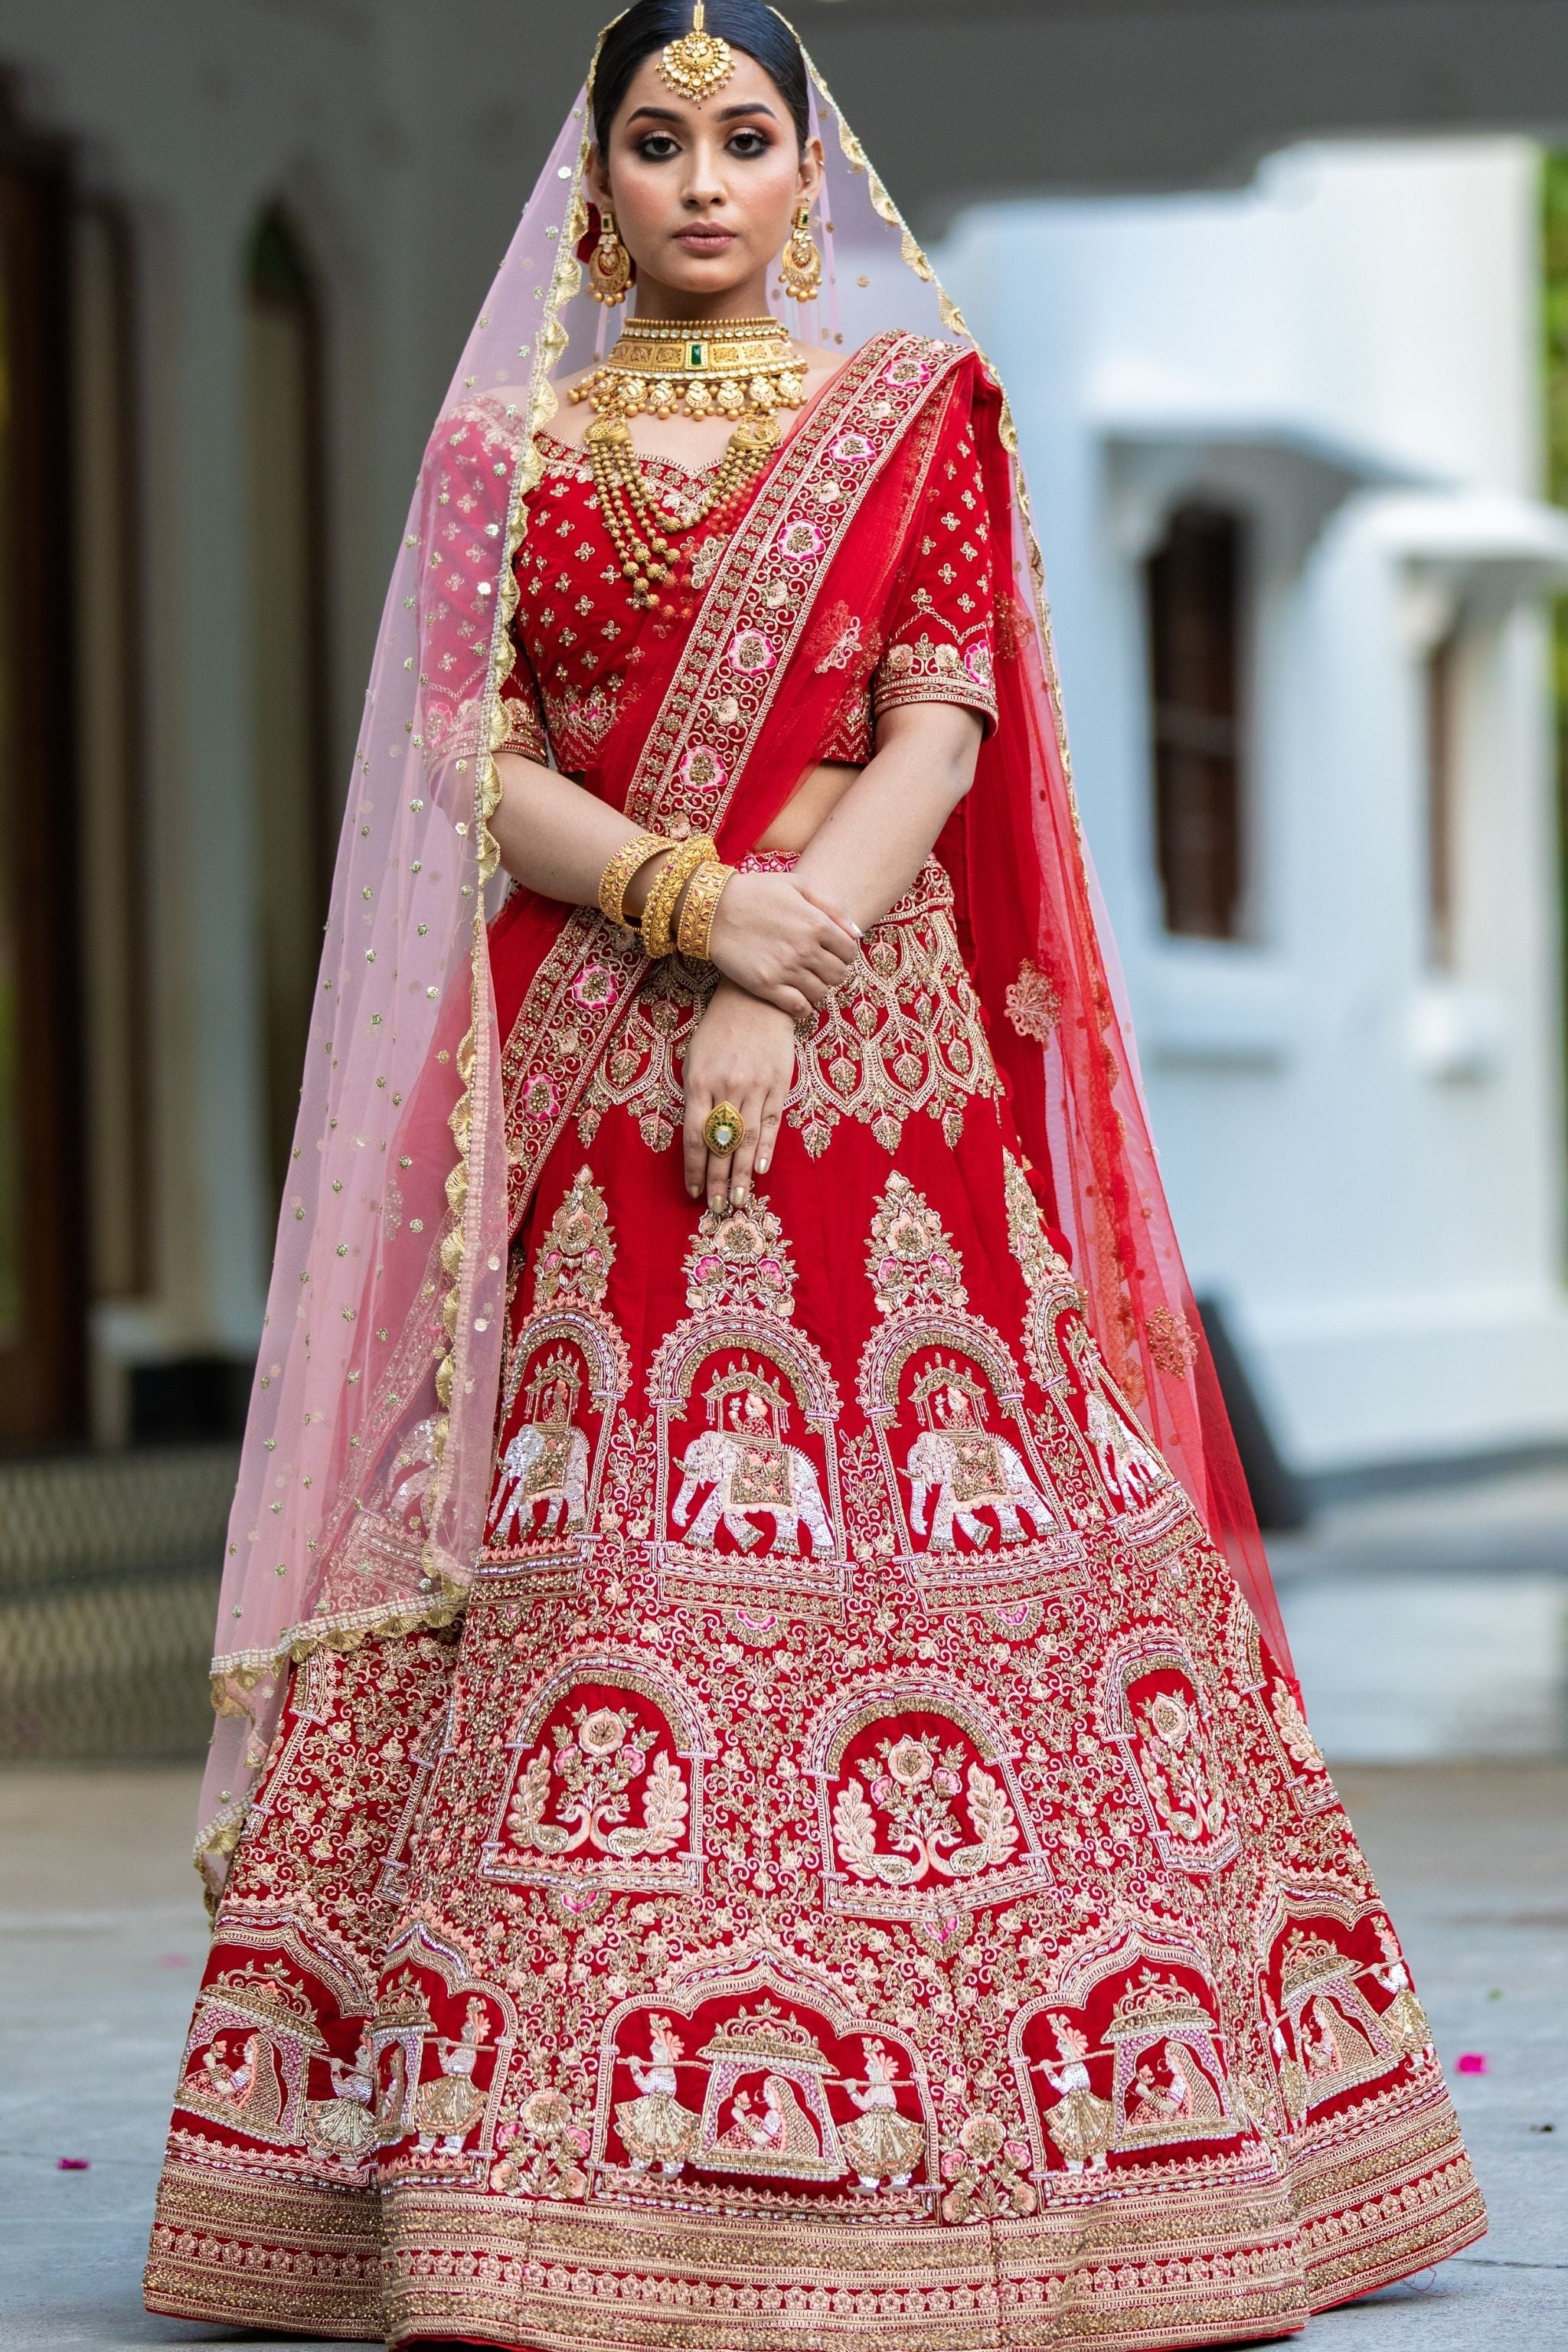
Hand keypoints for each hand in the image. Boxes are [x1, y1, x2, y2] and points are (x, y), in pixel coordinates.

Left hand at [682, 978, 797, 1209]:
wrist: (755, 1001)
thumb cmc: (718, 1032)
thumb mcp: (694, 1060)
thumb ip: (695, 1098)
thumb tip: (699, 1139)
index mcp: (699, 1083)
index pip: (694, 1136)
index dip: (694, 1168)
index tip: (693, 1191)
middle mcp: (727, 1088)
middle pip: (721, 1144)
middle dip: (719, 1180)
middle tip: (718, 1209)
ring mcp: (755, 1087)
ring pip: (747, 1139)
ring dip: (742, 1173)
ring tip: (739, 1200)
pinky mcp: (778, 1084)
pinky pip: (771, 1122)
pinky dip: (766, 1148)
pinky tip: (761, 1170)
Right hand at [705, 871, 859, 1019]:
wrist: (712, 910)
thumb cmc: (755, 892)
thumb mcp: (797, 884)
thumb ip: (831, 905)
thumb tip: (856, 933)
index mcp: (816, 923)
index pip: (850, 951)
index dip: (845, 953)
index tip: (834, 952)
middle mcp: (805, 949)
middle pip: (838, 974)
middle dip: (833, 971)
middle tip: (820, 967)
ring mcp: (785, 970)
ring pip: (821, 993)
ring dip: (818, 988)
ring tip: (806, 980)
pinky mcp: (766, 986)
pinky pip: (799, 1008)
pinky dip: (803, 1007)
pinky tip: (797, 999)